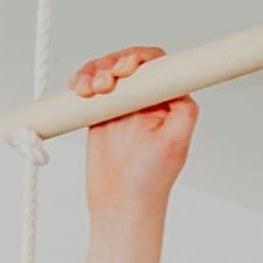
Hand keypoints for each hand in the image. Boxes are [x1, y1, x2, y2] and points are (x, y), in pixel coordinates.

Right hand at [77, 47, 193, 213]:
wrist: (120, 203)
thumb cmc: (149, 180)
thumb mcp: (175, 144)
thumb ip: (184, 111)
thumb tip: (180, 81)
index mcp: (166, 103)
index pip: (157, 66)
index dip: (140, 59)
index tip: (126, 70)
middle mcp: (145, 100)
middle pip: (128, 62)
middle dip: (112, 64)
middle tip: (106, 83)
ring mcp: (122, 104)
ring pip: (106, 70)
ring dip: (94, 71)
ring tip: (90, 90)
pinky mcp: (101, 111)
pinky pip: (89, 86)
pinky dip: (81, 81)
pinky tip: (79, 89)